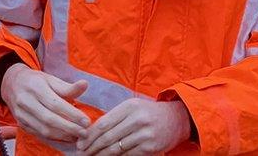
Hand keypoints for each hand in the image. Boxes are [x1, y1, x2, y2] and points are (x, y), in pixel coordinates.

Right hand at [1, 63, 90, 143]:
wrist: (12, 84)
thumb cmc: (36, 81)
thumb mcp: (50, 79)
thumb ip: (67, 86)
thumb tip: (85, 84)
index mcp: (35, 87)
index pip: (55, 104)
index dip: (72, 114)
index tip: (86, 121)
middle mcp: (26, 101)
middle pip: (49, 119)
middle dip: (69, 128)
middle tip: (85, 132)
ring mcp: (21, 114)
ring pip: (43, 129)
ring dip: (62, 135)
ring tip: (77, 136)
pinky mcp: (21, 124)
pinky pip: (39, 134)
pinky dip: (54, 138)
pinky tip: (66, 137)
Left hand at [76, 99, 190, 154]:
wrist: (177, 119)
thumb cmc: (148, 112)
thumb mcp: (132, 107)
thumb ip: (114, 117)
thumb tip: (91, 132)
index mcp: (129, 106)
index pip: (103, 123)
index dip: (89, 136)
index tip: (80, 144)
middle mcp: (137, 119)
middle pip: (108, 137)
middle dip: (92, 148)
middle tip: (81, 154)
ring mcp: (144, 134)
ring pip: (116, 148)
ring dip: (101, 155)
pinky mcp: (150, 147)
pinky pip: (128, 155)